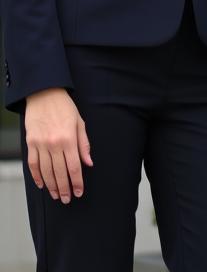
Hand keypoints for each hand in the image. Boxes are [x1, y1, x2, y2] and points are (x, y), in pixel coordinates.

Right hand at [24, 88, 92, 202]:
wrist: (44, 93)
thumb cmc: (64, 107)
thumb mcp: (79, 122)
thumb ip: (84, 144)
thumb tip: (89, 162)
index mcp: (68, 139)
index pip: (74, 167)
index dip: (77, 182)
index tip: (79, 192)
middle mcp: (54, 144)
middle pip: (59, 173)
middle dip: (64, 188)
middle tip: (67, 199)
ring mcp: (40, 144)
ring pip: (46, 172)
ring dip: (51, 186)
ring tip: (56, 195)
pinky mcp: (30, 143)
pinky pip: (33, 165)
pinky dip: (36, 177)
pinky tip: (42, 185)